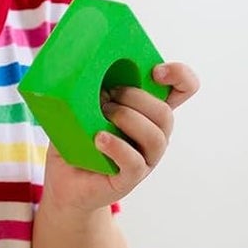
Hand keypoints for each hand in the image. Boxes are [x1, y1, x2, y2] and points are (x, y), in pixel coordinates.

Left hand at [39, 61, 198, 214]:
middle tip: (106, 96)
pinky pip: (134, 162)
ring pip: (156, 137)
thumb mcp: (83, 106)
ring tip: (101, 116)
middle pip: (165, 112)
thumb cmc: (76, 140)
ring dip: (128, 119)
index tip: (156, 71)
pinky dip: (116, 146)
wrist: (64, 182)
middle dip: (136, 98)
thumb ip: (92, 87)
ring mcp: (145, 158)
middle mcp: (154, 134)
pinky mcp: (129, 178)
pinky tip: (98, 138)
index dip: (180, 76)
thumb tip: (85, 65)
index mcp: (149, 112)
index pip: (183, 89)